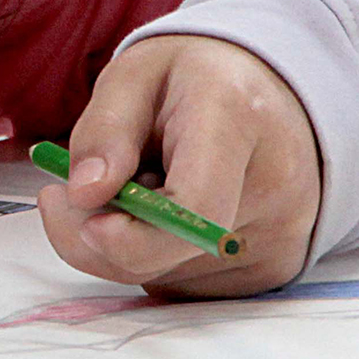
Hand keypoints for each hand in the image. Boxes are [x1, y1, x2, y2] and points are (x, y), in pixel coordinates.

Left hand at [36, 35, 318, 297]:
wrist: (271, 90)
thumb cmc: (194, 79)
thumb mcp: (134, 73)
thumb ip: (104, 130)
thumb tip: (85, 194)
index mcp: (239, 117)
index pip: (194, 205)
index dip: (130, 232)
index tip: (84, 216)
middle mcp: (276, 184)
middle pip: (172, 250)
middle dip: (102, 236)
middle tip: (75, 193)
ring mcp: (283, 234)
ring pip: (169, 275)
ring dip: (129, 244)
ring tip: (148, 185)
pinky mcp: (276, 269)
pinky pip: (188, 284)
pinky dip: (158, 258)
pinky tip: (171, 212)